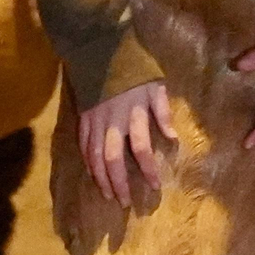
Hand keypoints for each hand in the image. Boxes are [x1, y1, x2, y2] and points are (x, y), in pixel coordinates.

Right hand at [78, 82, 177, 209]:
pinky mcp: (82, 119)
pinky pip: (83, 147)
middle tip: (125, 202)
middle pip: (113, 159)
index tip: (154, 186)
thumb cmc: (133, 71)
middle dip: (119, 183)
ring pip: (94, 157)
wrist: (101, 51)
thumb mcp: (155, 86)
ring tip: (108, 195)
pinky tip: (94, 175)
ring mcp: (94, 122)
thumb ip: (163, 113)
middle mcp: (112, 121)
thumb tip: (173, 138)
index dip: (148, 169)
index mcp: (133, 113)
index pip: (141, 148)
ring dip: (101, 178)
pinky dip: (88, 164)